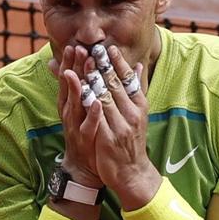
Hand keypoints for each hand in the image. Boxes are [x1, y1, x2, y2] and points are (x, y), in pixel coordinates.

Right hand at [48, 45, 101, 185]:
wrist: (85, 166)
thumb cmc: (85, 134)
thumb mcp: (79, 109)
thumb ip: (77, 89)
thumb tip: (62, 67)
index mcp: (70, 104)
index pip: (69, 79)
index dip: (71, 63)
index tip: (74, 45)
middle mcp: (70, 113)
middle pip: (70, 88)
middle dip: (73, 68)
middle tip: (77, 49)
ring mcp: (76, 126)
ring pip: (76, 104)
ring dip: (79, 87)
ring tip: (82, 71)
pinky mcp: (85, 139)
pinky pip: (89, 125)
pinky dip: (92, 114)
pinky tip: (97, 102)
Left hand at [84, 45, 161, 208]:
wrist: (132, 172)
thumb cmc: (132, 141)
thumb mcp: (139, 114)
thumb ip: (136, 90)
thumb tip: (138, 66)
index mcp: (139, 106)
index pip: (128, 80)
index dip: (118, 63)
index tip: (108, 47)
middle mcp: (132, 114)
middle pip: (116, 85)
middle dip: (103, 66)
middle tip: (93, 48)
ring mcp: (121, 126)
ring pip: (105, 97)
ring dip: (93, 79)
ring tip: (83, 63)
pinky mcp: (108, 138)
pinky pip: (96, 117)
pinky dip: (87, 102)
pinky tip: (79, 91)